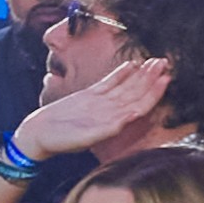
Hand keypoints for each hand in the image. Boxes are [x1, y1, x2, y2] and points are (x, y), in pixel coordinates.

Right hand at [18, 54, 172, 161]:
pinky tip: (132, 64)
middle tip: (166, 63)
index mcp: (113, 122)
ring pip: (126, 86)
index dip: (154, 92)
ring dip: (142, 74)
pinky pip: (110, 82)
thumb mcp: (85, 137)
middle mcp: (111, 112)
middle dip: (152, 79)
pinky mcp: (89, 96)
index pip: (140, 105)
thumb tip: (131, 117)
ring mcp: (101, 103)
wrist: (37, 135)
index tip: (166, 79)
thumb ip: (108, 128)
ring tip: (156, 61)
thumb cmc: (59, 141)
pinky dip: (121, 73)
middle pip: (137, 93)